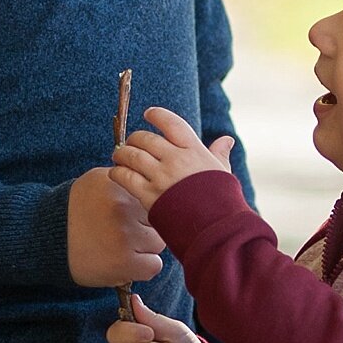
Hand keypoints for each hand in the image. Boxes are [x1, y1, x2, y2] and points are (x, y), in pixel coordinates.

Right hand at [67, 166, 165, 288]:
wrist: (48, 239)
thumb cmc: (77, 209)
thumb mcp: (98, 180)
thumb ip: (127, 178)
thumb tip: (156, 179)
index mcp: (120, 185)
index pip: (156, 194)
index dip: (150, 204)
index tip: (137, 212)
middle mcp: (123, 208)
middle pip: (160, 218)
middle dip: (148, 225)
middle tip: (128, 231)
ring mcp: (124, 236)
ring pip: (158, 242)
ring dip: (146, 247)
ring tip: (125, 246)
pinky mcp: (124, 262)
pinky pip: (154, 265)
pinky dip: (143, 266)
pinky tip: (127, 261)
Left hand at [110, 108, 235, 210]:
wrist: (215, 228)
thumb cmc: (222, 200)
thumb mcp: (222, 172)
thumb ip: (220, 154)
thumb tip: (226, 140)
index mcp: (194, 150)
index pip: (170, 122)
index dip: (156, 115)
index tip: (148, 114)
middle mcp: (176, 159)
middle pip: (145, 138)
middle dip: (135, 139)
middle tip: (131, 143)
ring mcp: (161, 177)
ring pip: (132, 155)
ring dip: (121, 153)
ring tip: (118, 155)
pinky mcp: (149, 196)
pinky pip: (125, 177)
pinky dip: (117, 172)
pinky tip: (116, 173)